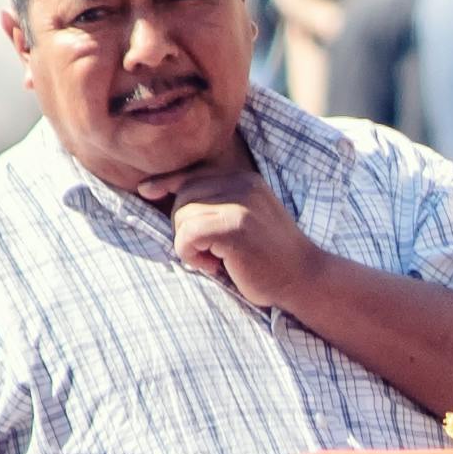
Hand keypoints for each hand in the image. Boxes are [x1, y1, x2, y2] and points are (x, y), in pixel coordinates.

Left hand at [166, 157, 321, 311]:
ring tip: (216, 261)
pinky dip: (191, 255)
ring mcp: (240, 203)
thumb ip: (214, 206)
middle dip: (185, 228)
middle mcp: (242, 184)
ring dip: (189, 246)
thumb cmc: (268, 259)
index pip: (193, 173)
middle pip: (183, 196)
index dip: (166, 182)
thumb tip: (160, 195)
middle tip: (211, 254)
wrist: (305, 279)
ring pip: (182, 216)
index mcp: (244, 179)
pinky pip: (187, 235)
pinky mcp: (235, 227)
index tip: (146, 190)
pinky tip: (214, 266)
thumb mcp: (243, 220)